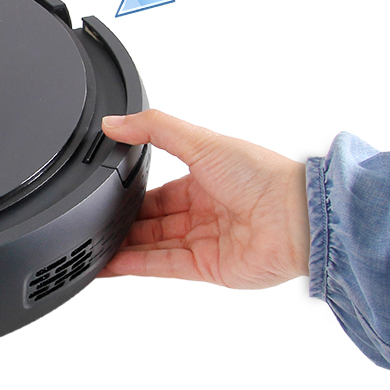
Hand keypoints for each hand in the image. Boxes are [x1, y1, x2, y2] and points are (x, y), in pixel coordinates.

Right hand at [99, 110, 309, 288]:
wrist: (298, 219)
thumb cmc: (263, 176)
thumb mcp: (202, 141)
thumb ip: (154, 129)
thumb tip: (114, 122)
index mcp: (206, 178)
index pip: (157, 190)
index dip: (130, 193)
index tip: (101, 193)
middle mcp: (205, 211)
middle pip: (152, 220)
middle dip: (123, 222)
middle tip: (91, 223)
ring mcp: (205, 241)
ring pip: (153, 245)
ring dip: (123, 246)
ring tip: (90, 247)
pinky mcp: (207, 267)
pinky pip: (162, 266)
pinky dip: (134, 265)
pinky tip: (109, 264)